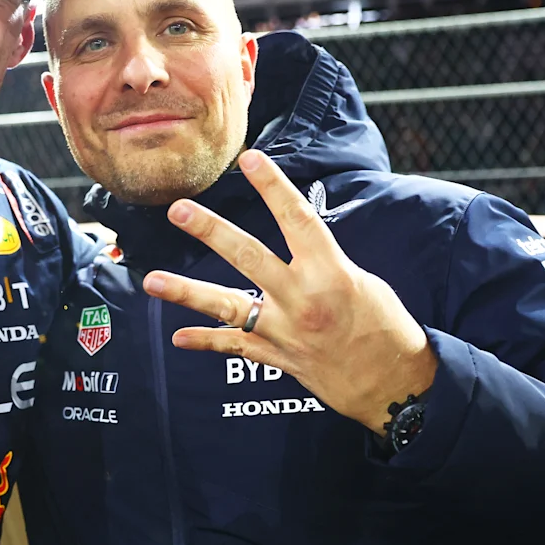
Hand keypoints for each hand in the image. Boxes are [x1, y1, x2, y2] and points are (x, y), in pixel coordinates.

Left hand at [141, 149, 436, 434]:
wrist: (392, 385)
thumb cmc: (386, 327)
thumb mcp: (364, 282)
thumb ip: (323, 262)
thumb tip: (297, 243)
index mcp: (332, 273)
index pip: (298, 219)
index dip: (273, 186)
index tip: (251, 158)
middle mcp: (302, 299)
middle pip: (248, 257)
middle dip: (211, 231)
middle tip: (179, 210)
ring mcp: (285, 331)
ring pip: (228, 306)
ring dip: (187, 292)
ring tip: (152, 281)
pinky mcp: (277, 357)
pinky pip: (235, 346)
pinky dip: (206, 340)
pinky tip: (179, 337)